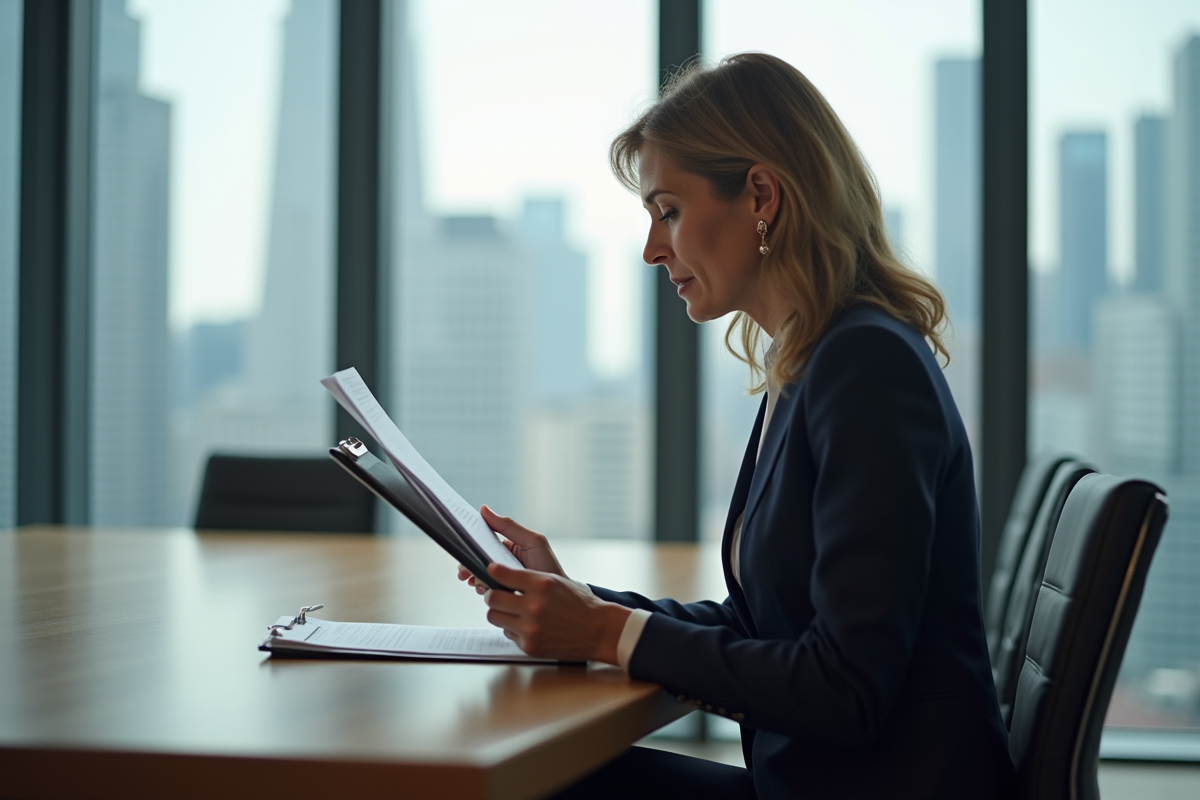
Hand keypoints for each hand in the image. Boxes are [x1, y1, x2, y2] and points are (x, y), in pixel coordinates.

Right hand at [457, 506, 565, 593]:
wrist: (556, 599)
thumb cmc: (547, 566)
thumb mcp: (532, 541)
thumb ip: (509, 526)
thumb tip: (483, 509)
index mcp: (508, 546)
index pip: (484, 539)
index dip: (471, 540)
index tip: (462, 542)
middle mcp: (502, 561)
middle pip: (477, 558)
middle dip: (468, 562)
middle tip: (463, 569)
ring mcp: (500, 577)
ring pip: (478, 573)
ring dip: (472, 575)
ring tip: (474, 580)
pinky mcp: (500, 593)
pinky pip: (484, 588)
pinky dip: (479, 587)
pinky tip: (481, 588)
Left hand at [483, 562, 630, 663]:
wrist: (598, 630)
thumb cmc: (578, 603)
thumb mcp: (555, 582)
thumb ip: (528, 578)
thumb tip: (498, 574)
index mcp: (541, 584)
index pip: (502, 574)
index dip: (493, 571)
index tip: (491, 570)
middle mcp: (534, 606)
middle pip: (492, 598)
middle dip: (492, 594)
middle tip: (497, 594)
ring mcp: (530, 628)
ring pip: (494, 616)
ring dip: (499, 612)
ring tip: (511, 610)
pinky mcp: (529, 645)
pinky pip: (507, 633)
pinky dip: (513, 628)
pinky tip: (527, 625)